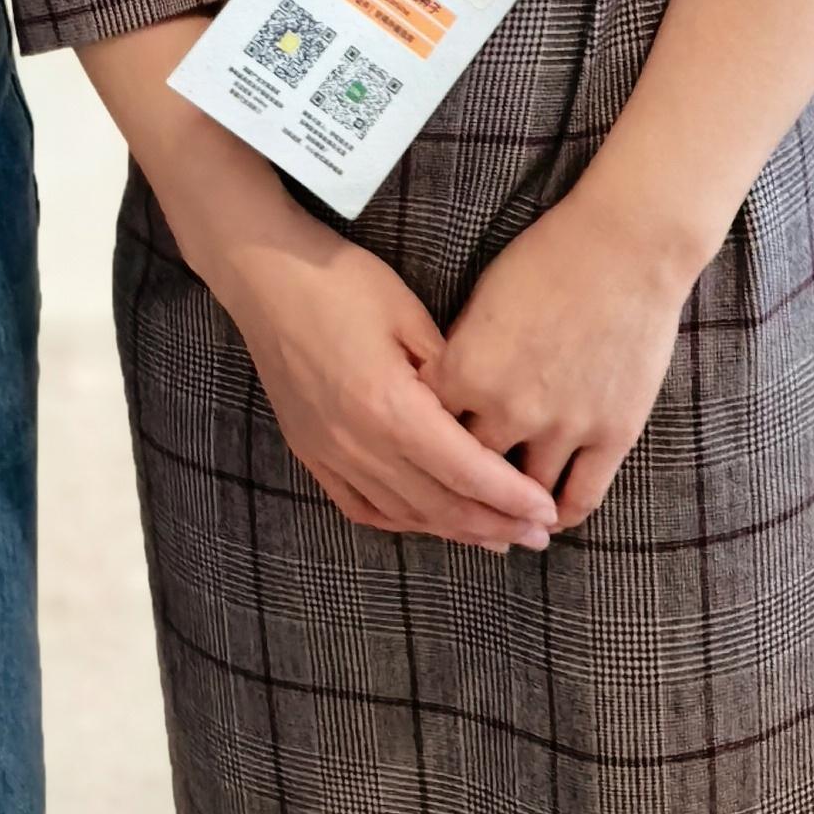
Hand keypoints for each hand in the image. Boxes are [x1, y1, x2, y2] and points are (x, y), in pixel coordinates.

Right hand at [219, 234, 561, 551]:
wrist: (266, 274)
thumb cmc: (343, 282)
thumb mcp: (410, 315)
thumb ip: (451, 374)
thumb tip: (487, 415)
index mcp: (390, 408)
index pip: (466, 471)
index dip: (510, 498)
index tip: (547, 513)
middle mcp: (359, 444)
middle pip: (440, 504)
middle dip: (494, 525)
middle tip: (537, 537)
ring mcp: (330, 454)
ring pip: (404, 514)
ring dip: (454, 531)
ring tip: (496, 538)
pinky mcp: (311, 452)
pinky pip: (362, 507)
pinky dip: (402, 521)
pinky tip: (429, 522)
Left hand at [432, 192, 687, 530]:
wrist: (626, 247)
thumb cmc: (549, 258)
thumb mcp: (482, 299)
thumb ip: (460, 354)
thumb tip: (445, 393)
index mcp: (466, 370)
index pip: (425, 431)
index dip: (423, 443)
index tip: (424, 453)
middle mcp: (508, 408)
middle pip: (468, 471)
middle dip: (461, 482)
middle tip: (460, 493)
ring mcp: (563, 426)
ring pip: (523, 497)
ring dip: (511, 508)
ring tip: (504, 512)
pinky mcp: (612, 434)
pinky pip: (580, 498)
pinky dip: (559, 513)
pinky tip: (548, 513)